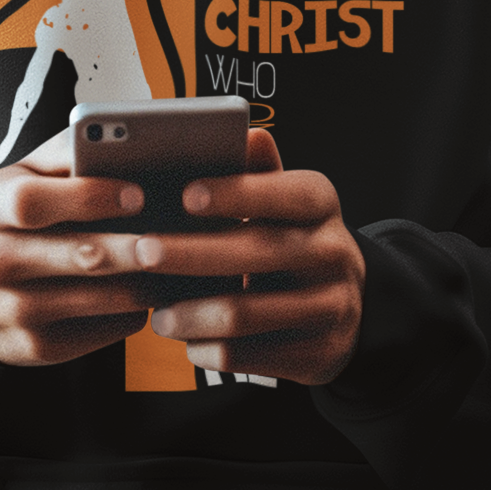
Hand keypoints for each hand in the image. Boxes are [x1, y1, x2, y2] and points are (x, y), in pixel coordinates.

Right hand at [0, 131, 154, 366]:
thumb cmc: (6, 221)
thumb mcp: (16, 178)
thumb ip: (64, 155)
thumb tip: (127, 140)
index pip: (32, 202)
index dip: (88, 197)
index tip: (137, 193)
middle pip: (82, 255)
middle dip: (137, 247)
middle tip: (177, 236)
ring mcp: (15, 311)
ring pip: (105, 298)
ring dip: (150, 280)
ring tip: (179, 260)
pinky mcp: (36, 349)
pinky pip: (106, 330)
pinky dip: (138, 310)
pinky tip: (152, 291)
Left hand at [142, 130, 363, 386]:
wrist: (348, 306)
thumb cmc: (293, 240)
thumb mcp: (284, 202)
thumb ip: (257, 173)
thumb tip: (244, 134)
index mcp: (321, 204)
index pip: (284, 193)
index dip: (236, 193)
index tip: (185, 194)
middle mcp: (334, 252)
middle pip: (256, 252)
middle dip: (192, 253)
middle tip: (141, 251)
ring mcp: (331, 306)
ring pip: (246, 313)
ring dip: (191, 313)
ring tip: (156, 314)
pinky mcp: (318, 354)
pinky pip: (250, 355)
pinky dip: (209, 348)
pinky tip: (187, 339)